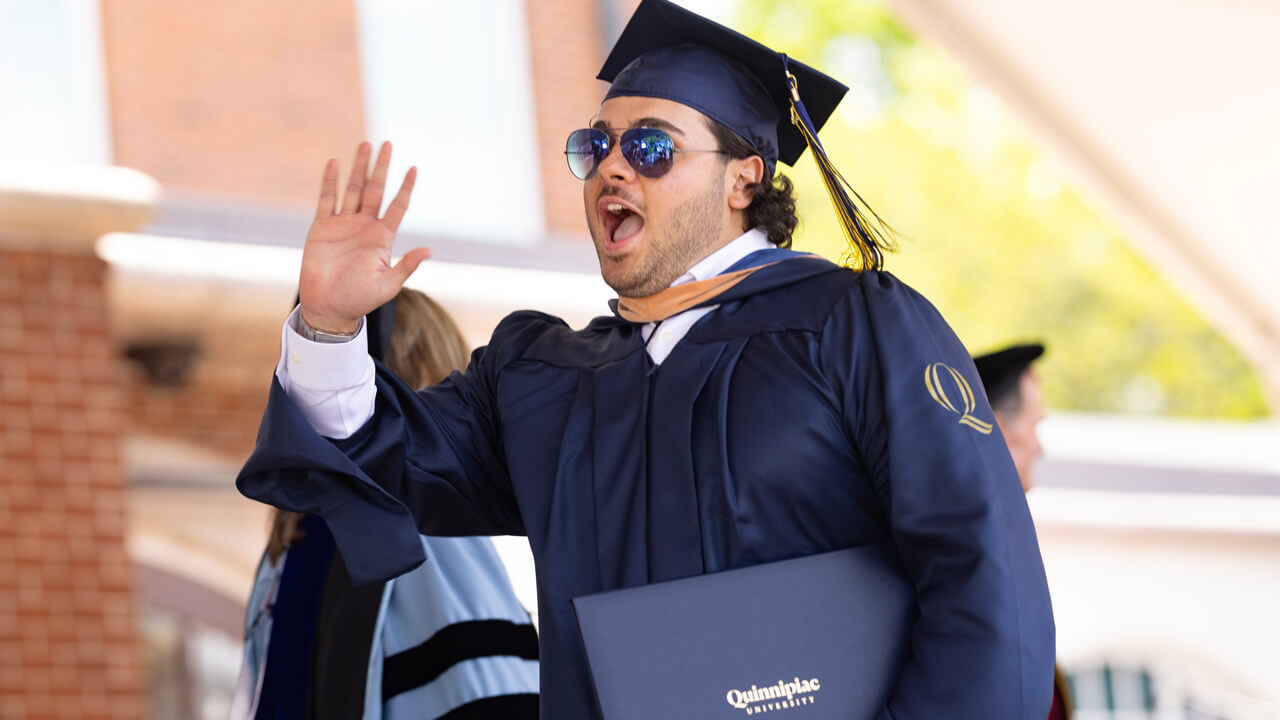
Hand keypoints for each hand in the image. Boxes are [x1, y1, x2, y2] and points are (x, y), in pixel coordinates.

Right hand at [298, 141, 430, 333]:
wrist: (329, 308)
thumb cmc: (360, 299)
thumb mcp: (388, 284)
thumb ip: (406, 265)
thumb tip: (428, 250)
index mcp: (382, 237)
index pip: (397, 206)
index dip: (405, 188)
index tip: (414, 168)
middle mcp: (364, 226)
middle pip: (375, 190)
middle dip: (381, 167)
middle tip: (388, 144)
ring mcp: (343, 224)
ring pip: (353, 189)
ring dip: (359, 167)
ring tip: (366, 144)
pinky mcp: (322, 227)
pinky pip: (327, 199)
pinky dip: (330, 182)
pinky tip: (335, 162)